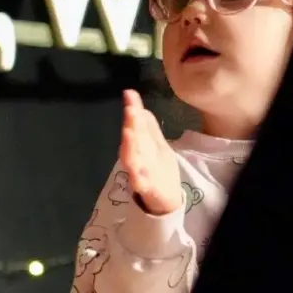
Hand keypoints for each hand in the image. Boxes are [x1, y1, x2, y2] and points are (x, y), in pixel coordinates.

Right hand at [120, 89, 181, 214]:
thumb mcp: (154, 142)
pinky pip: (140, 183)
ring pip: (131, 159)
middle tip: (130, 109)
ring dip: (129, 147)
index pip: (135, 122)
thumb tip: (132, 95)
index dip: (133, 109)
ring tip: (128, 133)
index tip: (129, 94)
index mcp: (140, 143)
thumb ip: (145, 122)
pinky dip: (137, 179)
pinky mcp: (146, 188)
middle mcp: (136, 155)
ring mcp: (140, 172)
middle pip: (132, 138)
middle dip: (131, 124)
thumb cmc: (157, 167)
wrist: (165, 198)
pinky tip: (136, 175)